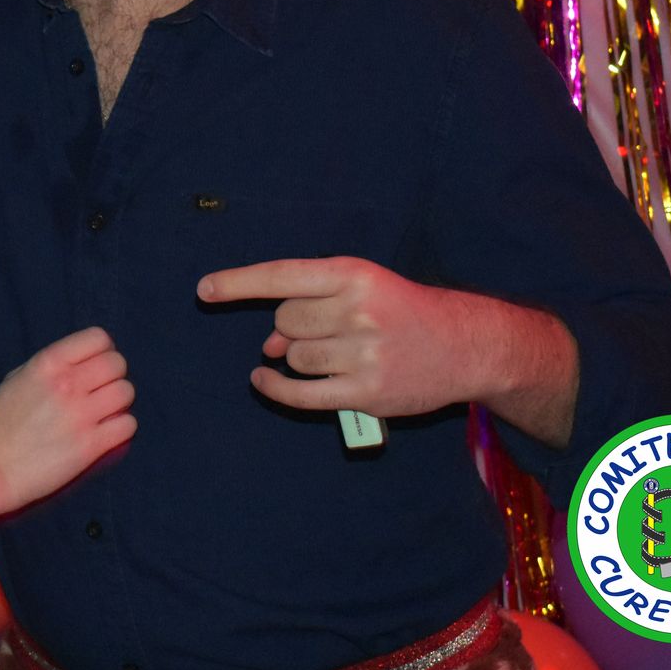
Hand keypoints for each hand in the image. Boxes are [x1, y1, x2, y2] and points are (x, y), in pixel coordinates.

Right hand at [0, 327, 136, 509]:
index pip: (99, 338)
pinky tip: (108, 431)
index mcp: (48, 363)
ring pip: (126, 392)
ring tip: (106, 411)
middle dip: (113, 375)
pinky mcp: (91, 445)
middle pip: (117, 363)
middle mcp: (67, 384)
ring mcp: (80, 415)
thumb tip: (80, 361)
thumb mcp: (17, 379)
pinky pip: (128, 425)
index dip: (103, 350)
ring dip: (120, 401)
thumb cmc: (3, 424)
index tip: (97, 365)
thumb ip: (50, 367)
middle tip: (102, 390)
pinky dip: (122, 427)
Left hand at [196, 257, 495, 418]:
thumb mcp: (363, 287)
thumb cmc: (402, 310)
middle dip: (291, 328)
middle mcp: (358, 312)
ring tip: (333, 353)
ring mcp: (363, 355)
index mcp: (354, 275)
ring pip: (293, 358)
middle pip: (284, 322)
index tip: (205, 289)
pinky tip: (263, 380)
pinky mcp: (366, 393)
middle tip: (326, 329)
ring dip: (297, 358)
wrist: (465, 346)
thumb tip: (267, 347)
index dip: (239, 283)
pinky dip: (275, 388)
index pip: (283, 277)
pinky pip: (301, 394)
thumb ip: (311, 305)